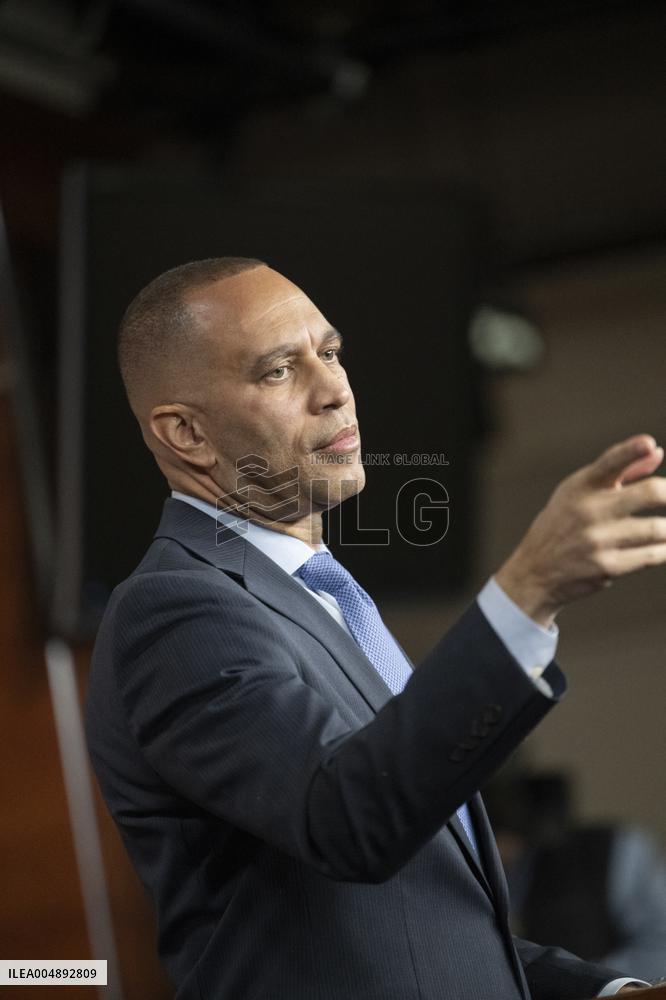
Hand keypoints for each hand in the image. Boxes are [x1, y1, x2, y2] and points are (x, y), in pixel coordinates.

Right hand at [495, 434, 665, 626]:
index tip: (648, 443)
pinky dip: (664, 550)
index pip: (610, 462)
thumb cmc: (564, 524)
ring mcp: (599, 540)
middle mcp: (590, 510)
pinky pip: (652, 555)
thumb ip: (621, 472)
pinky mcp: (607, 567)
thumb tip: (656, 453)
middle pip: (650, 493)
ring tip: (664, 529)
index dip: (631, 450)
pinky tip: (662, 547)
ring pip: (658, 529)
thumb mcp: (580, 493)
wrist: (535, 571)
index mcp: (582, 485)